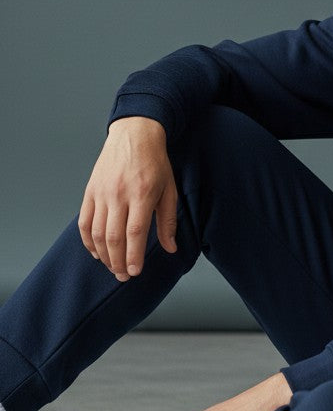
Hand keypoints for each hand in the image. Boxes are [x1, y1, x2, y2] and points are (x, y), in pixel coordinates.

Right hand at [78, 117, 177, 280]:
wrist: (134, 134)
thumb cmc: (155, 162)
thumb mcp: (170, 189)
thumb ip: (168, 221)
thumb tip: (170, 248)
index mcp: (142, 194)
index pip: (134, 232)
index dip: (133, 256)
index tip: (135, 272)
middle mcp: (119, 194)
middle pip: (113, 237)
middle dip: (117, 262)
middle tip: (123, 276)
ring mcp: (102, 193)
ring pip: (96, 233)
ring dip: (103, 255)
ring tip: (112, 267)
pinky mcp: (90, 191)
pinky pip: (84, 222)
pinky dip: (87, 241)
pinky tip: (96, 252)